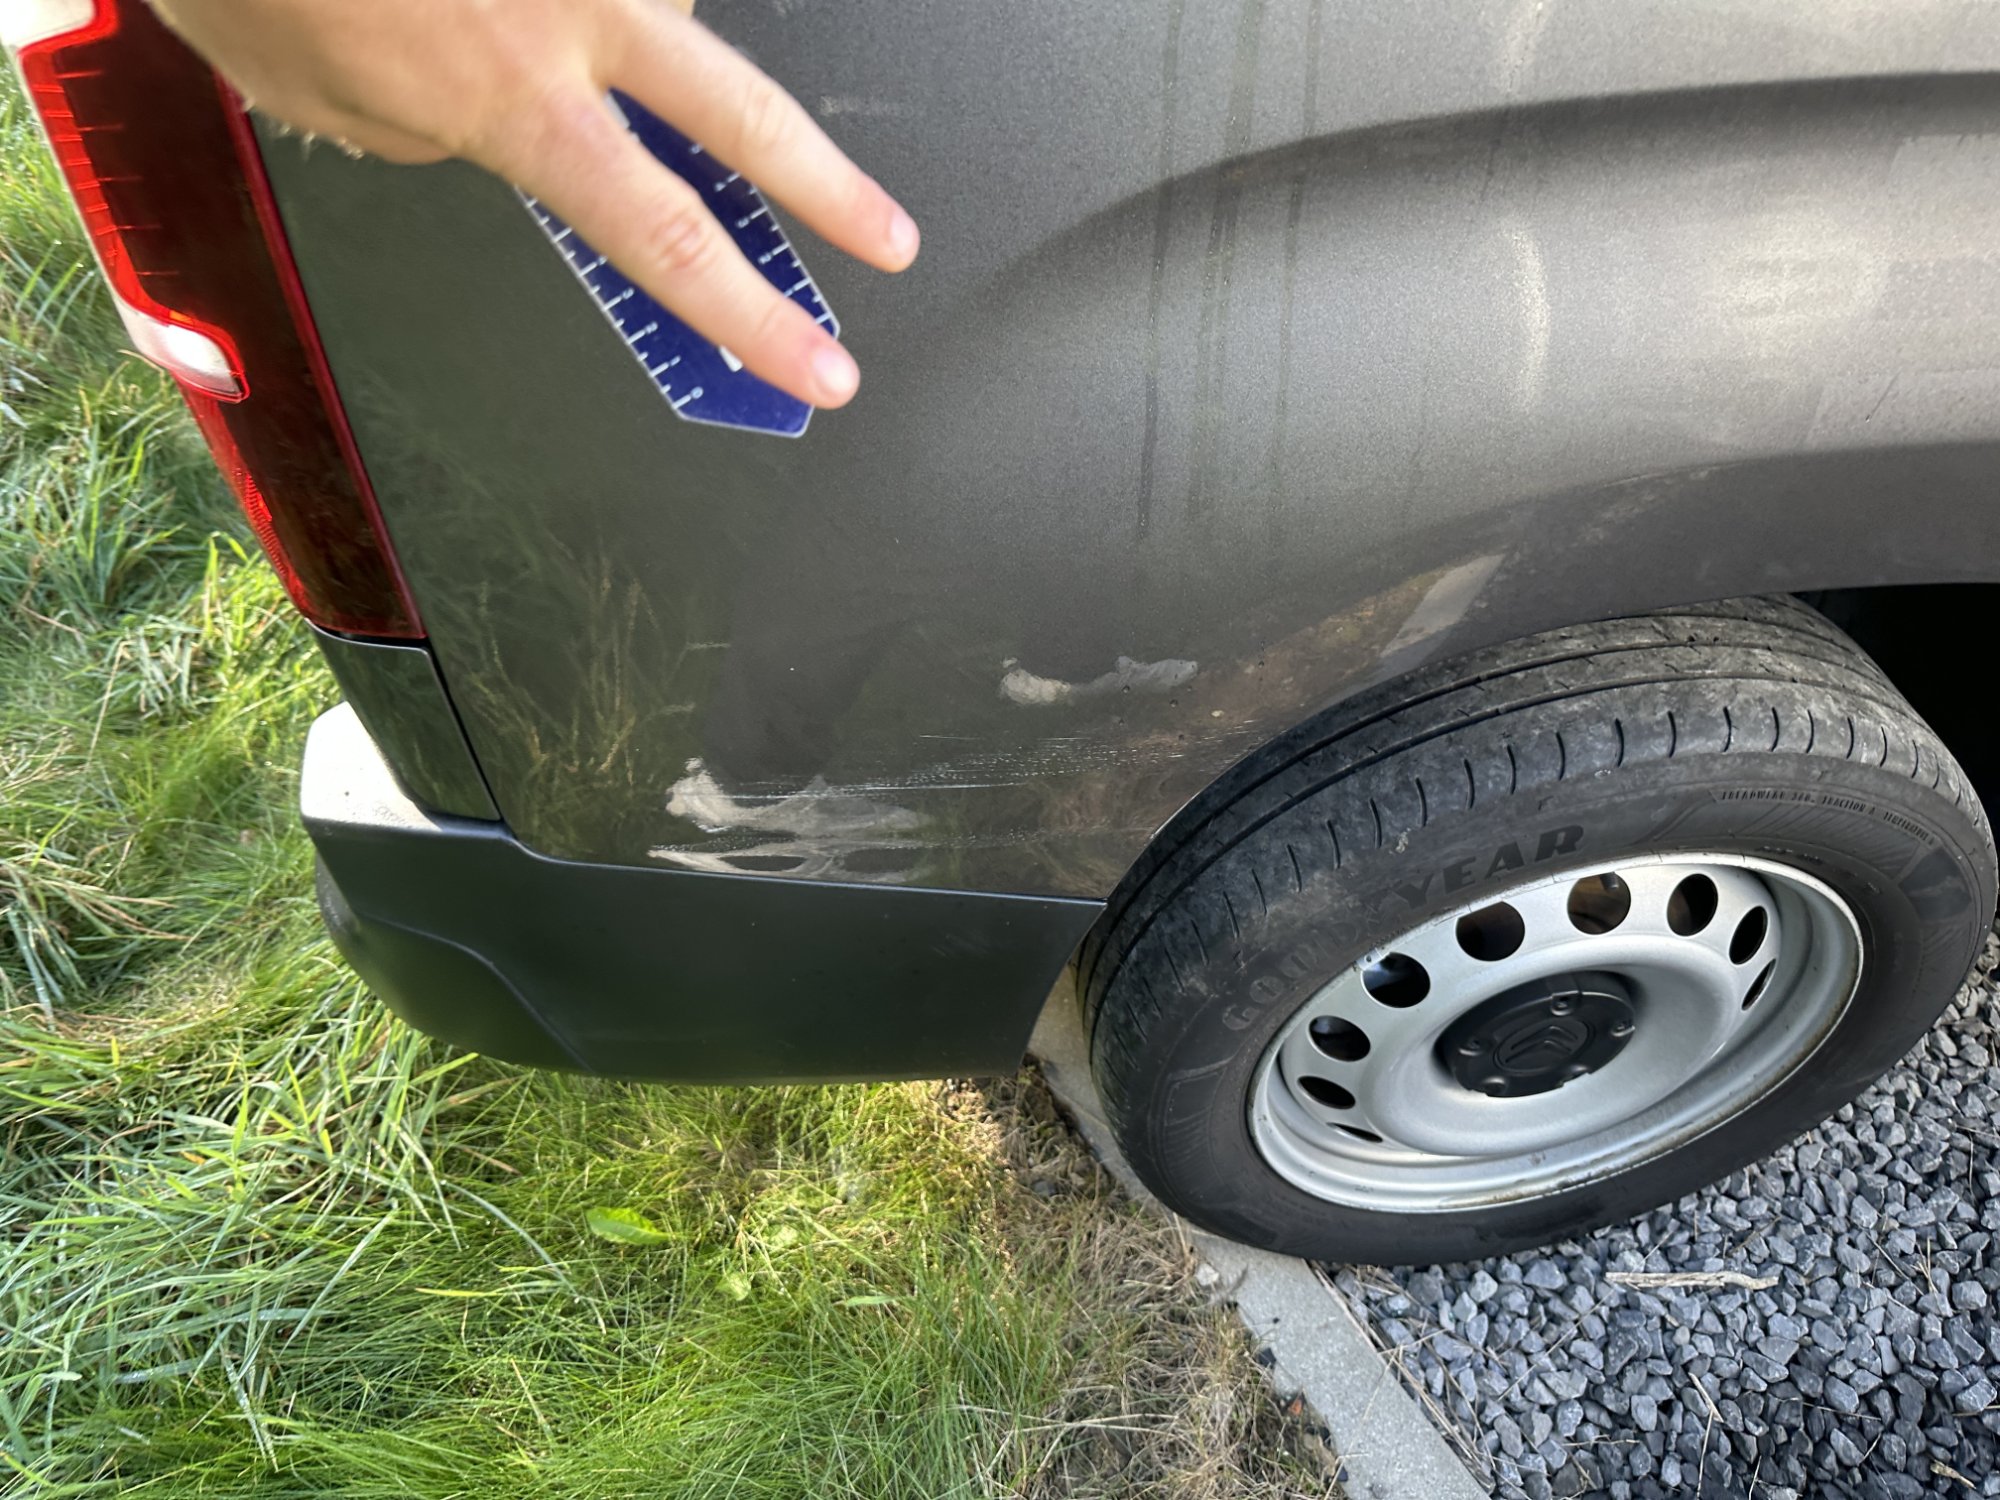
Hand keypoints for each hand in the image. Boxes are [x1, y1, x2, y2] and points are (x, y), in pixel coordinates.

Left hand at [147, 0, 917, 409]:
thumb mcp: (313, 96)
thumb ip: (430, 132)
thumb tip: (481, 128)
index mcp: (510, 99)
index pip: (668, 237)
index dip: (757, 316)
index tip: (820, 365)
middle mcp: (571, 10)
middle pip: (744, 119)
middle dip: (832, 190)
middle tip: (889, 238)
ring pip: (666, 12)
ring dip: (631, 42)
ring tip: (517, 48)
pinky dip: (606, 14)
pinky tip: (519, 26)